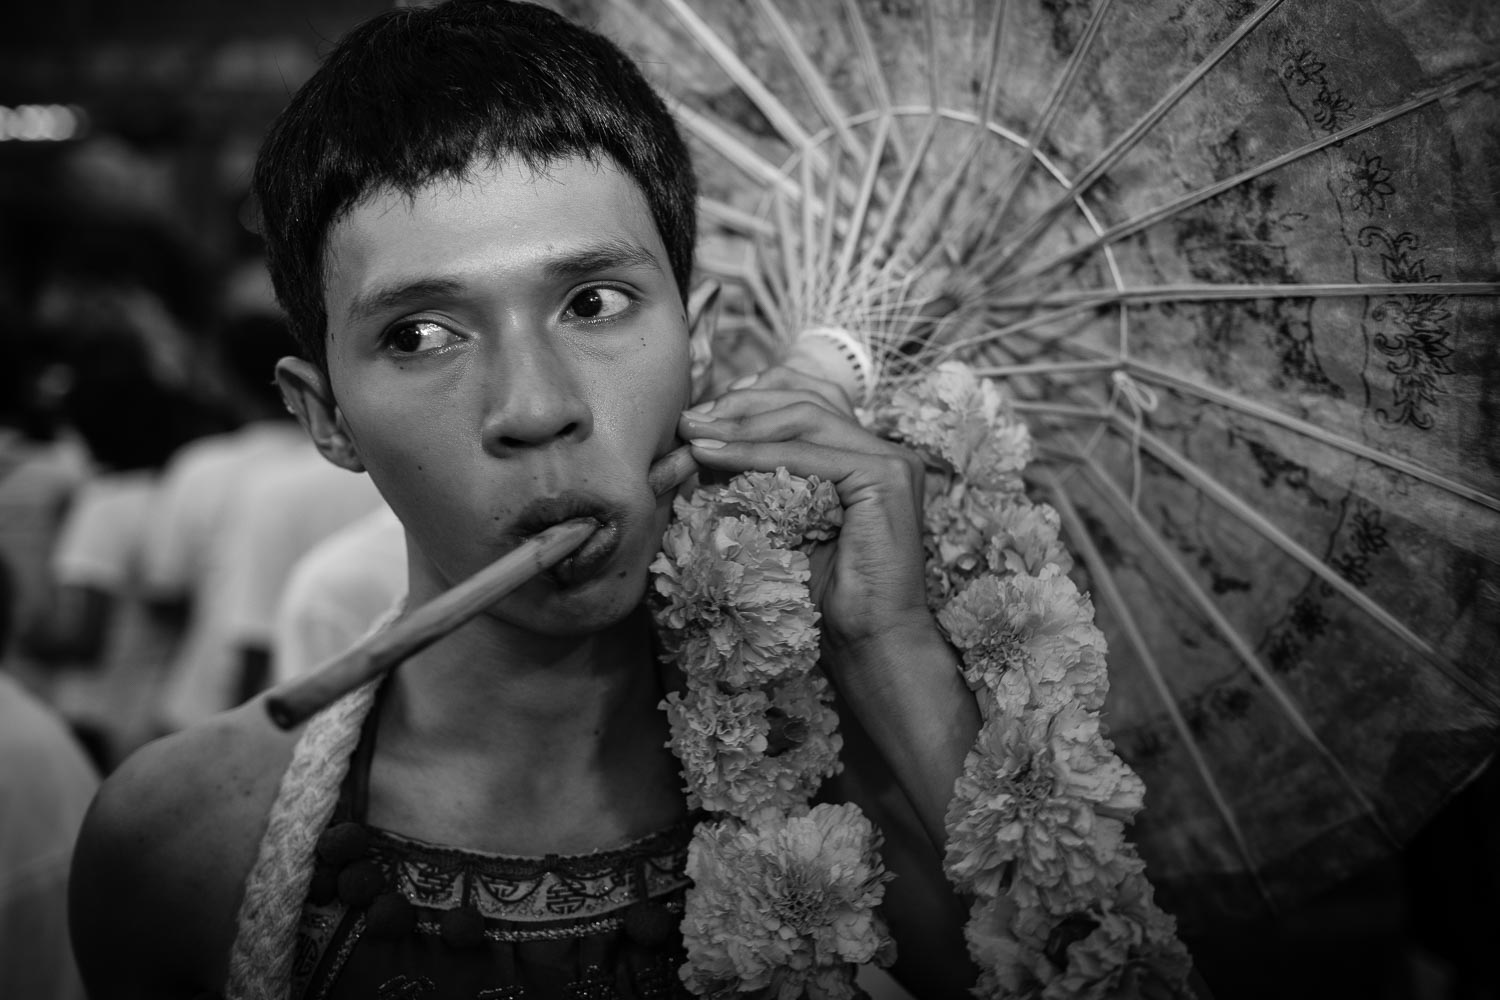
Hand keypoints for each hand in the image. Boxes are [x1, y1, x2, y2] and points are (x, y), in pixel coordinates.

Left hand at [678, 364, 937, 663]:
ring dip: (740, 424)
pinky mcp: (886, 476)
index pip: (804, 399)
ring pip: (804, 417)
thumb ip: (755, 475)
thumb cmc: (820, 594)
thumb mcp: (778, 518)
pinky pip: (807, 453)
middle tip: (689, 421)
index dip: (751, 398)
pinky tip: (713, 456)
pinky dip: (753, 453)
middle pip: (804, 398)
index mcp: (864, 453)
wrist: (865, 643)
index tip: (700, 416)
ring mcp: (892, 459)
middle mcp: (885, 448)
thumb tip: (701, 439)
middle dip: (739, 405)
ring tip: (694, 435)